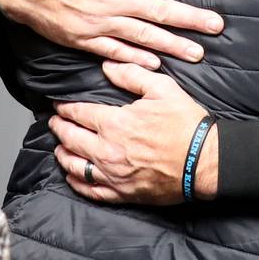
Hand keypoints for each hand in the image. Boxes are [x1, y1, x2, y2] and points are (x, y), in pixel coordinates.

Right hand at [0, 0, 222, 67]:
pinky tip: (156, 65)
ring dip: (173, 46)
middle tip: (217, 26)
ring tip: (197, 53)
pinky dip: (137, 60)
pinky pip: (116, 52)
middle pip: (160, 11)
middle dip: (191, 19)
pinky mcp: (85, 39)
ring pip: (144, 37)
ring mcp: (99, 22)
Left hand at [50, 60, 218, 204]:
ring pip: (75, 166)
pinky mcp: (122, 193)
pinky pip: (90, 189)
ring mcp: (113, 175)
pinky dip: (77, 182)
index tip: (59, 104)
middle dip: (59, 127)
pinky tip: (73, 175)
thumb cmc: (185, 124)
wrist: (203, 160)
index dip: (65, 108)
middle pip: (70, 139)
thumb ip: (132, 75)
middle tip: (54, 121)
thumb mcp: (163, 89)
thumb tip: (108, 66)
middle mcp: (107, 151)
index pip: (78, 113)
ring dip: (63, 154)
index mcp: (115, 123)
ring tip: (59, 146)